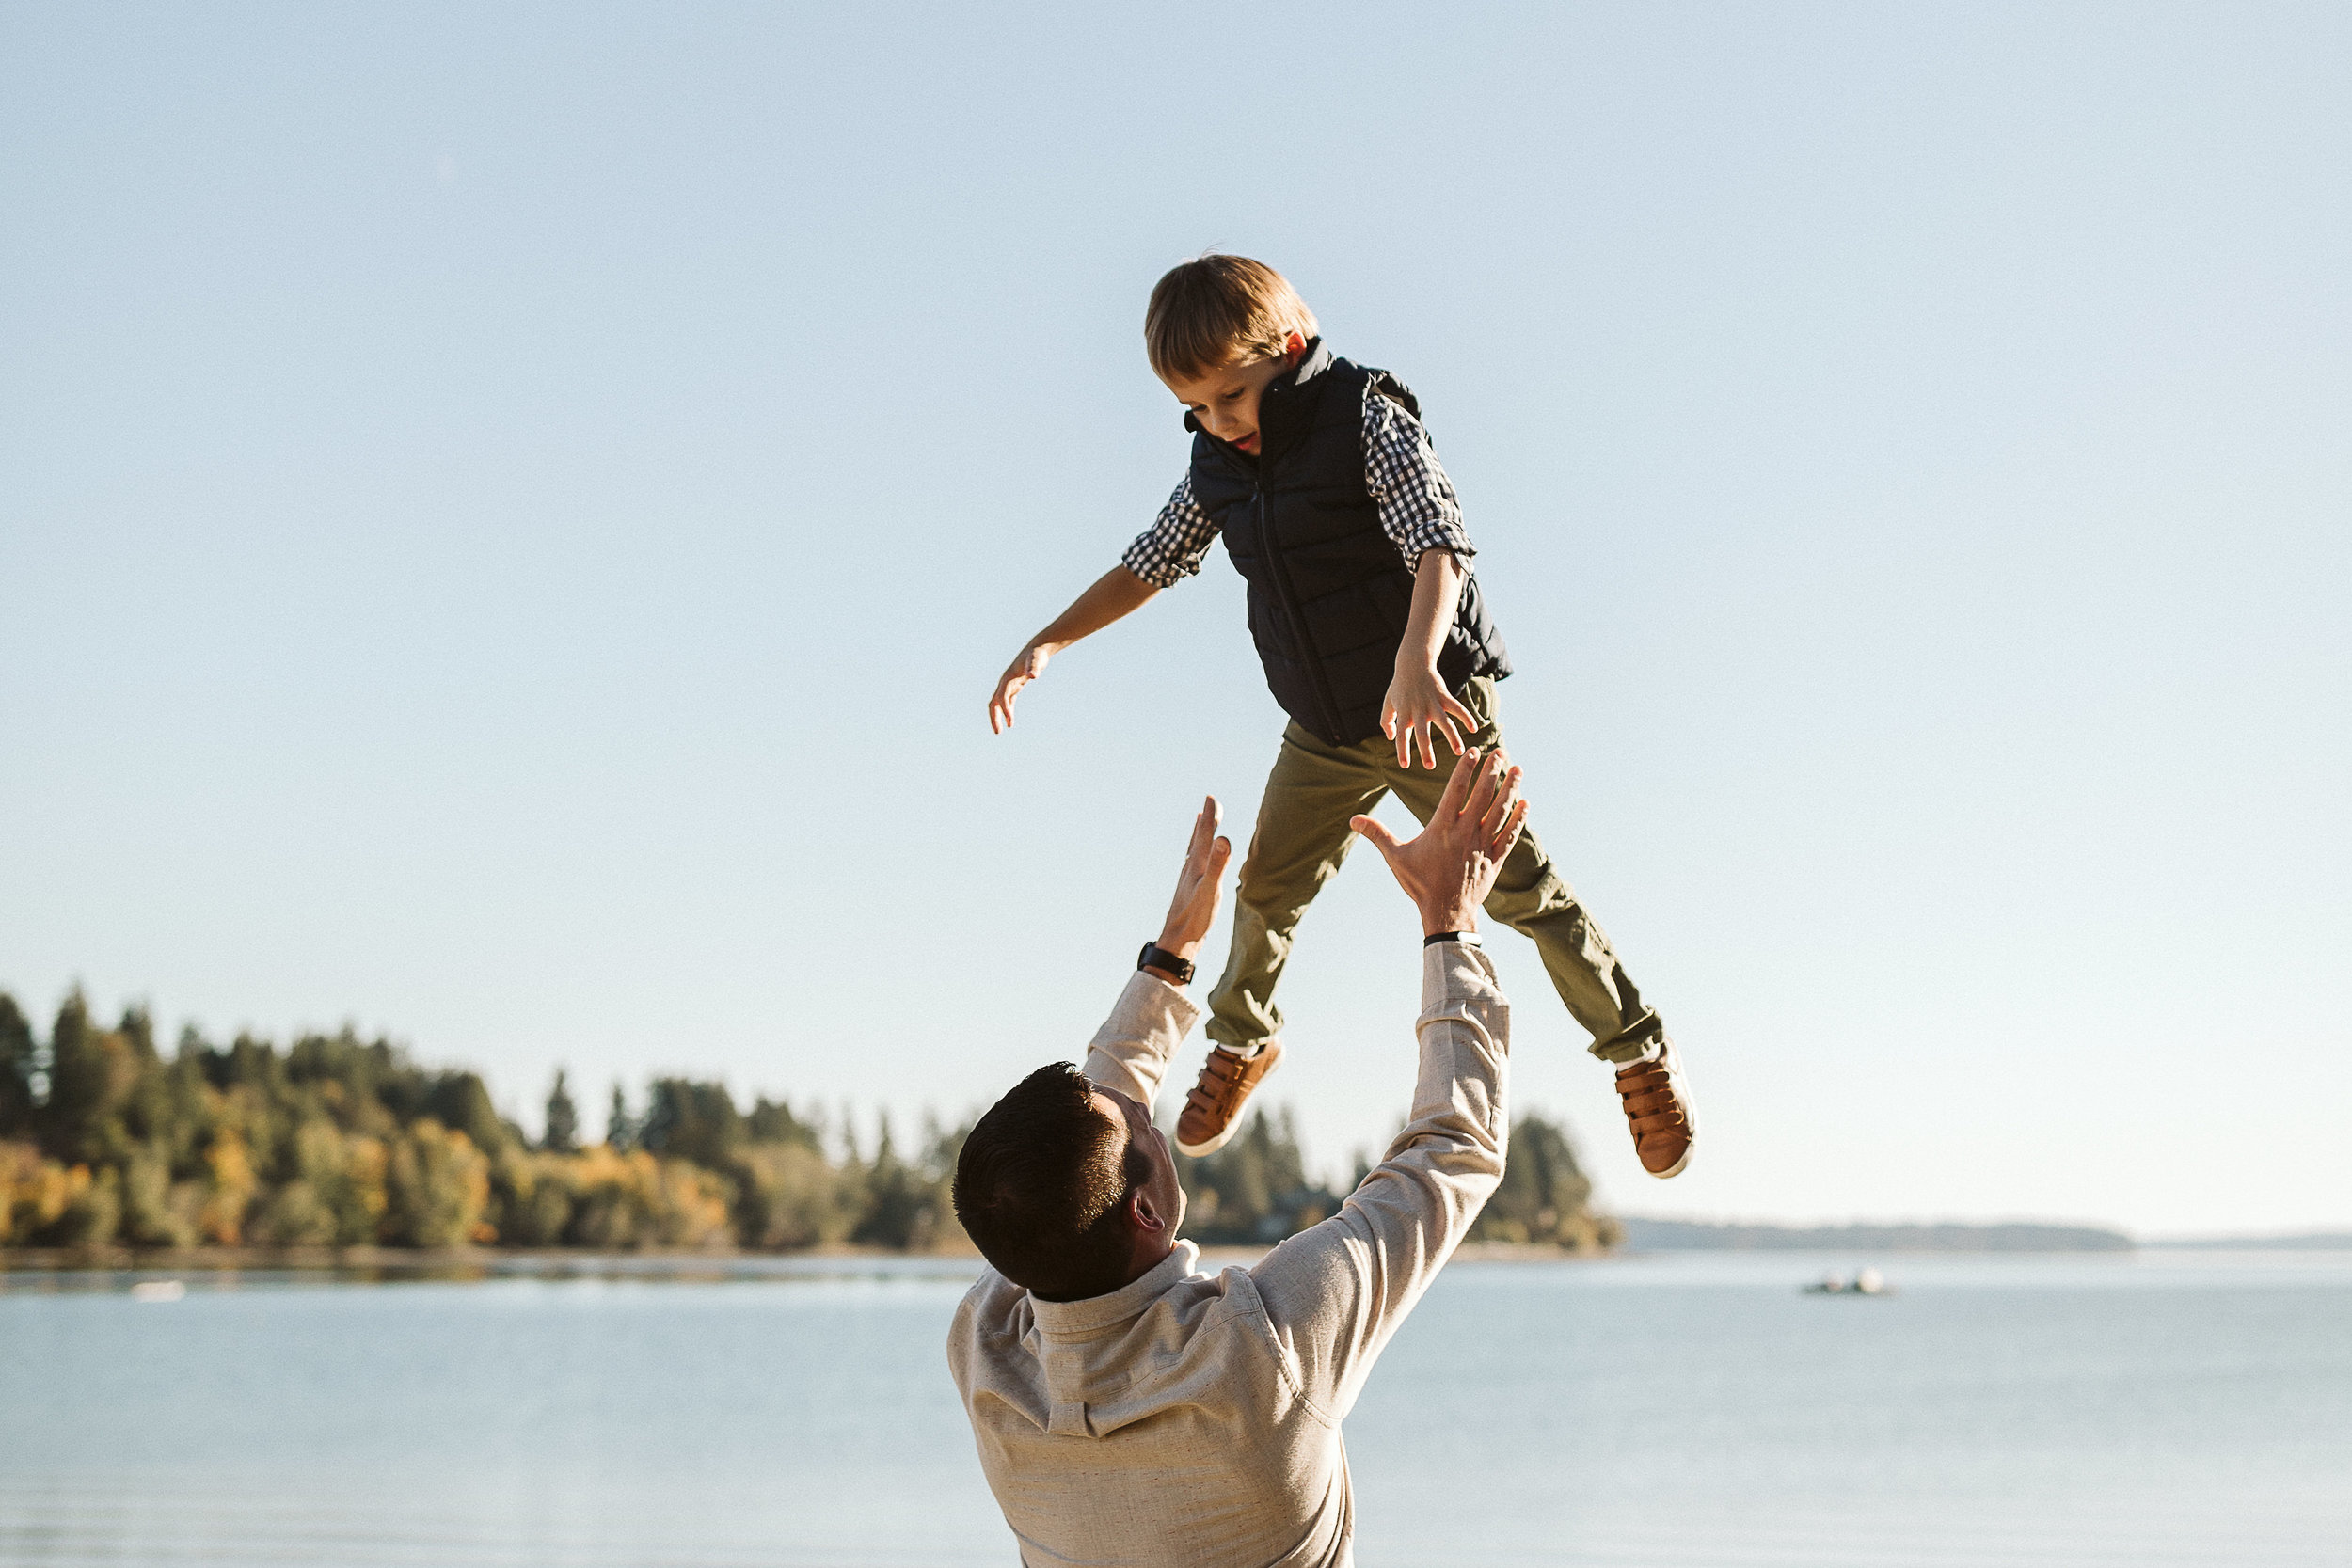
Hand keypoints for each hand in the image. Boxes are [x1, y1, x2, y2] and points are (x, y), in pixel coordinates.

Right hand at [987, 642, 1052, 733]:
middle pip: (994, 702)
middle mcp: (1005, 682)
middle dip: (994, 717)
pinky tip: (1010, 721)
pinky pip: (1007, 701)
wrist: (1037, 649)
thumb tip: (1033, 675)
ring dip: (998, 716)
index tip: (1011, 722)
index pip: (1002, 696)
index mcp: (1008, 678)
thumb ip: (1034, 668)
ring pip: (998, 703)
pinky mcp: (1015, 686)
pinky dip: (1007, 711)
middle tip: (998, 732)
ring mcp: (1009, 684)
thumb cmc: (1037, 655)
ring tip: (1000, 731)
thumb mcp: (1037, 661)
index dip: (1005, 709)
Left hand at [1154, 796, 1232, 964]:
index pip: (1205, 836)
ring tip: (1199, 822)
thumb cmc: (1195, 918)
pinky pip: (1194, 865)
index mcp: (1196, 866)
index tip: (1212, 797)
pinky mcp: (1189, 891)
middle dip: (1205, 821)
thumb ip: (1218, 865)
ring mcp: (1188, 880)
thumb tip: (1224, 838)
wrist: (1177, 942)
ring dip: (1199, 835)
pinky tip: (1196, 861)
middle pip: (1198, 839)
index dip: (1210, 817)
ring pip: (1194, 851)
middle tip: (1208, 803)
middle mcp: (1190, 869)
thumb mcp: (1210, 890)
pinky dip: (1197, 855)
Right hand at [1349, 749, 1527, 935]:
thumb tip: (1353, 819)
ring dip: (1510, 789)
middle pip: (1483, 795)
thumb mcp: (1396, 857)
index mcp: (1443, 828)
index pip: (1456, 790)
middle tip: (1500, 752)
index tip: (1475, 752)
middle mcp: (1466, 832)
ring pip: (1500, 811)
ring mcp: (1483, 845)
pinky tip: (1525, 804)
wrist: (1446, 913)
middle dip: (1493, 772)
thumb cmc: (1421, 884)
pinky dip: (1518, 819)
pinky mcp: (1494, 859)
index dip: (1466, 769)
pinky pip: (1510, 835)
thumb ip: (1377, 834)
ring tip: (1518, 770)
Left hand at [1381, 663, 1477, 769]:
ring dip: (1453, 738)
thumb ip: (1386, 721)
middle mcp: (1418, 710)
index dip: (1402, 750)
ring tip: (1459, 752)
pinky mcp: (1444, 696)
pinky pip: (1457, 708)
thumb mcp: (1388, 702)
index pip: (1401, 735)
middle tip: (1429, 766)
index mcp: (1404, 713)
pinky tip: (1474, 728)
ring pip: (1445, 723)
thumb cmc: (1399, 686)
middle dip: (1426, 750)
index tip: (1405, 765)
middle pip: (1422, 733)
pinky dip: (1467, 717)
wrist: (1413, 664)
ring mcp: (1433, 703)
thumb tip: (1391, 738)